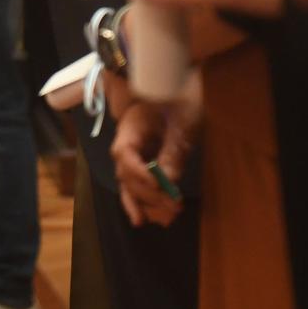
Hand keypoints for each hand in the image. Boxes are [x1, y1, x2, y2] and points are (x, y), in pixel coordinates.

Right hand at [109, 82, 201, 228]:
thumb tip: (168, 180)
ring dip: (145, 203)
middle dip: (148, 193)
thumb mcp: (182, 122)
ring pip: (129, 184)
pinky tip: (143, 219)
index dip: (138, 171)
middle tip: (173, 206)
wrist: (177, 89)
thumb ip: (174, 150)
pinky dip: (140, 202)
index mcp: (131, 126)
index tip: (158, 184)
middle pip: (127, 174)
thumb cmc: (179, 100)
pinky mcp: (142, 165)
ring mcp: (133, 155)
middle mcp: (126, 143)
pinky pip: (136, 186)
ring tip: (164, 219)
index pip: (125, 153)